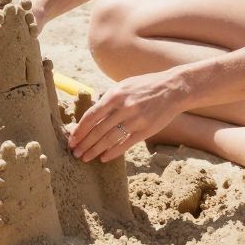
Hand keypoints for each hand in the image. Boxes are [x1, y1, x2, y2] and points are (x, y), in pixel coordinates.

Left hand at [67, 71, 183, 162]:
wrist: (173, 88)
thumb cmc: (145, 86)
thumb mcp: (124, 86)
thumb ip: (108, 99)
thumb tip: (90, 115)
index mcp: (116, 95)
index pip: (92, 115)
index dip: (80, 129)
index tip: (71, 139)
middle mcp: (124, 108)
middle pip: (98, 130)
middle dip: (84, 143)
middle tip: (74, 152)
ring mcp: (136, 120)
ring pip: (110, 139)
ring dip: (95, 150)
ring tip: (85, 158)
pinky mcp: (146, 130)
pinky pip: (126, 144)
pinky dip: (113, 152)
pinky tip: (104, 158)